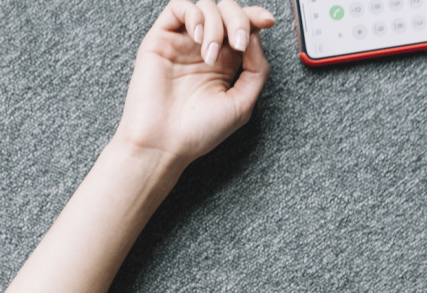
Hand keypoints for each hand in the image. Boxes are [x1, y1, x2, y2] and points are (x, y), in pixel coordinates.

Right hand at [114, 0, 274, 167]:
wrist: (164, 144)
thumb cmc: (198, 132)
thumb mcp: (242, 104)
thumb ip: (257, 69)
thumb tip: (256, 36)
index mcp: (225, 63)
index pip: (243, 26)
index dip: (255, 17)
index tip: (267, 22)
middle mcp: (204, 49)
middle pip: (227, 10)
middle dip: (238, 20)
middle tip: (238, 44)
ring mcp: (182, 43)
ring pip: (206, 6)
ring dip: (216, 24)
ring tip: (210, 55)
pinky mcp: (160, 40)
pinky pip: (178, 7)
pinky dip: (193, 14)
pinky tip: (197, 36)